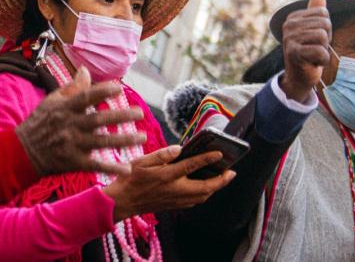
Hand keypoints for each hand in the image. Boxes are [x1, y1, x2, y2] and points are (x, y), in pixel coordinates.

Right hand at [16, 67, 146, 176]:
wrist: (23, 151)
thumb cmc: (40, 122)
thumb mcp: (52, 101)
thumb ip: (72, 87)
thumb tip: (86, 70)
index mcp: (65, 108)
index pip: (86, 97)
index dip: (103, 92)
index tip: (119, 89)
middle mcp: (70, 125)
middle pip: (98, 120)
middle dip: (121, 116)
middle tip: (140, 113)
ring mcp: (72, 145)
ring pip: (102, 142)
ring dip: (123, 140)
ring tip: (142, 137)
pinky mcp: (73, 162)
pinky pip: (95, 165)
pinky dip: (111, 167)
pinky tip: (127, 168)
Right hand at [102, 146, 235, 220]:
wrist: (122, 201)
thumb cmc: (130, 178)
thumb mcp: (141, 161)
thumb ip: (161, 154)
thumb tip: (179, 148)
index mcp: (166, 175)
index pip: (191, 165)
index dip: (207, 158)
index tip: (220, 153)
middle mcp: (174, 189)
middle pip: (205, 186)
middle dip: (221, 180)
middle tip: (232, 172)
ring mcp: (175, 199)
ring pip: (202, 196)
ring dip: (215, 188)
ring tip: (222, 179)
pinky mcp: (173, 205)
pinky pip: (195, 202)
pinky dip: (205, 195)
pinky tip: (205, 188)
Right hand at [281, 0, 331, 102]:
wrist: (299, 77)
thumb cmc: (309, 52)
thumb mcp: (314, 29)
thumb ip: (315, 10)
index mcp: (293, 17)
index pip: (323, 13)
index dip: (326, 28)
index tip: (315, 39)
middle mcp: (289, 25)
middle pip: (325, 24)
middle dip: (326, 39)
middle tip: (314, 48)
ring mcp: (290, 39)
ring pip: (323, 36)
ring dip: (324, 50)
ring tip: (313, 55)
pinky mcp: (294, 53)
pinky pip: (320, 51)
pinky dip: (322, 60)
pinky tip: (312, 63)